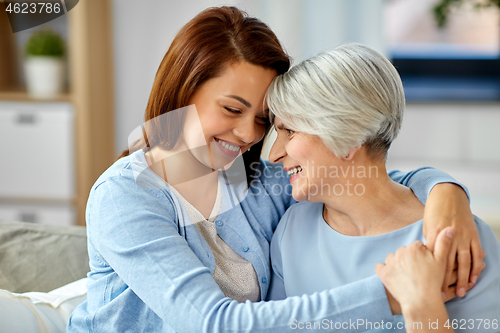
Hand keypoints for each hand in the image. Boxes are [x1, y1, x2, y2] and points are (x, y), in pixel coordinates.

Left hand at [376, 227, 455, 331]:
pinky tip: (393, 276)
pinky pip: (380, 267)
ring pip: (393, 259)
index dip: (422, 256)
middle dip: (409, 260)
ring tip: (406, 276)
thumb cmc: (433, 282)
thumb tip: (449, 227)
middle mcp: (401, 251)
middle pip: (404, 252)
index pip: (417, 247)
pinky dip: (385, 271)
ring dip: (397, 264)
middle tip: (416, 273)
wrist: (421, 301)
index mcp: (414, 247)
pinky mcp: (382, 272)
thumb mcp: (442, 262)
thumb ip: (443, 243)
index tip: (425, 266)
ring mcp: (390, 262)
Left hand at [423, 183, 484, 297]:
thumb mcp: (426, 226)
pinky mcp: (473, 235)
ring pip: (464, 262)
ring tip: (462, 293)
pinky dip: (476, 267)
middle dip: (446, 281)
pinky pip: (476, 254)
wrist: (448, 194)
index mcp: (434, 234)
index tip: (427, 287)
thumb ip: (428, 242)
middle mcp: (449, 236)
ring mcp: (463, 236)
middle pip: (447, 263)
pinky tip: (473, 279)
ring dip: (463, 279)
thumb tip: (425, 258)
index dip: (430, 274)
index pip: (432, 259)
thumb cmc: (433, 211)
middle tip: (443, 296)